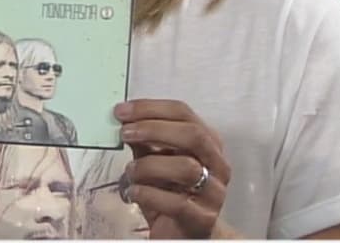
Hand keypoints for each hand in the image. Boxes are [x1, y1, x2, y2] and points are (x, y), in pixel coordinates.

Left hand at [116, 99, 231, 238]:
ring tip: (130, 171)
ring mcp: (213, 193)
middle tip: (125, 133)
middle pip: (193, 135)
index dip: (151, 108)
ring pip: (186, 167)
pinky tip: (134, 192)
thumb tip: (124, 119)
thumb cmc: (171, 192)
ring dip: (148, 165)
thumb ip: (145, 141)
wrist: (185, 233)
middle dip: (153, 129)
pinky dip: (148, 193)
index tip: (122, 111)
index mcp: (207, 143)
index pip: (184, 113)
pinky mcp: (202, 219)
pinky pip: (177, 202)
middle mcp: (217, 165)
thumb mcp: (156, 160)